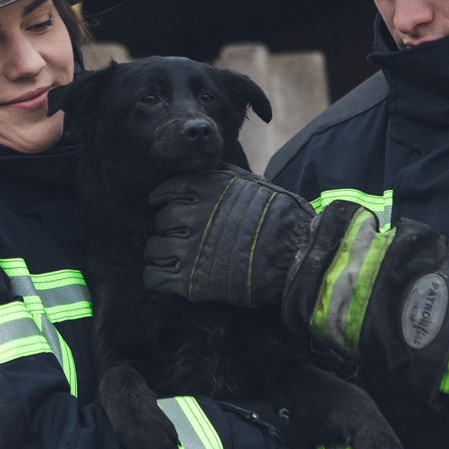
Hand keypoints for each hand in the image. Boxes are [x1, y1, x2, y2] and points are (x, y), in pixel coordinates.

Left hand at [144, 166, 313, 307]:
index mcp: (205, 190)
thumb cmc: (279, 216)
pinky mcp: (190, 282)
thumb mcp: (251, 182)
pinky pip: (154, 278)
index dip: (164, 200)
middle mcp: (192, 217)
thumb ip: (221, 175)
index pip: (167, 191)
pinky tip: (167, 279)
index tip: (165, 206)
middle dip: (168, 228)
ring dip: (160, 253)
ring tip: (172, 258)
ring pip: (153, 249)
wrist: (295, 254)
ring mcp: (189, 250)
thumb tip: (203, 167)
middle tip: (180, 236)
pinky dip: (156, 278)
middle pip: (161, 220)